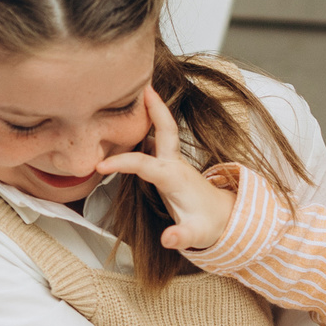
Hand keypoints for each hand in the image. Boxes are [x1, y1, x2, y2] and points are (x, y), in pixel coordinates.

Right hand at [92, 86, 236, 250]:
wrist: (225, 219)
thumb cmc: (209, 225)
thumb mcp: (196, 235)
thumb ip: (182, 237)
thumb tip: (169, 239)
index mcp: (175, 178)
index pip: (144, 164)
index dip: (122, 163)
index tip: (100, 166)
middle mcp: (175, 164)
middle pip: (165, 129)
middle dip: (154, 108)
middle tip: (142, 85)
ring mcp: (173, 162)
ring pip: (161, 130)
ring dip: (150, 111)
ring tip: (132, 93)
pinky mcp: (170, 164)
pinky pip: (157, 139)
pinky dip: (146, 127)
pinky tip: (133, 121)